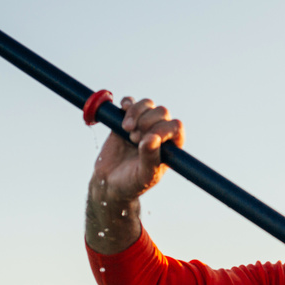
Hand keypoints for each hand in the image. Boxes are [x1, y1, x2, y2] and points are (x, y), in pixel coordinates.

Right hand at [86, 97, 183, 252]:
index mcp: (170, 146)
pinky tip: (122, 112)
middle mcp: (159, 132)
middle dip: (147, 122)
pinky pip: (130, 102)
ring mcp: (143, 124)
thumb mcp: (144, 175)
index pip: (175, 127)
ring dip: (136, 112)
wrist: (108, 182)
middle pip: (162, 112)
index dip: (162, 128)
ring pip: (147, 104)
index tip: (146, 139)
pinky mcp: (125, 119)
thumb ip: (150, 158)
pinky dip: (126, 103)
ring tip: (126, 129)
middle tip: (134, 138)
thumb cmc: (132, 182)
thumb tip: (152, 138)